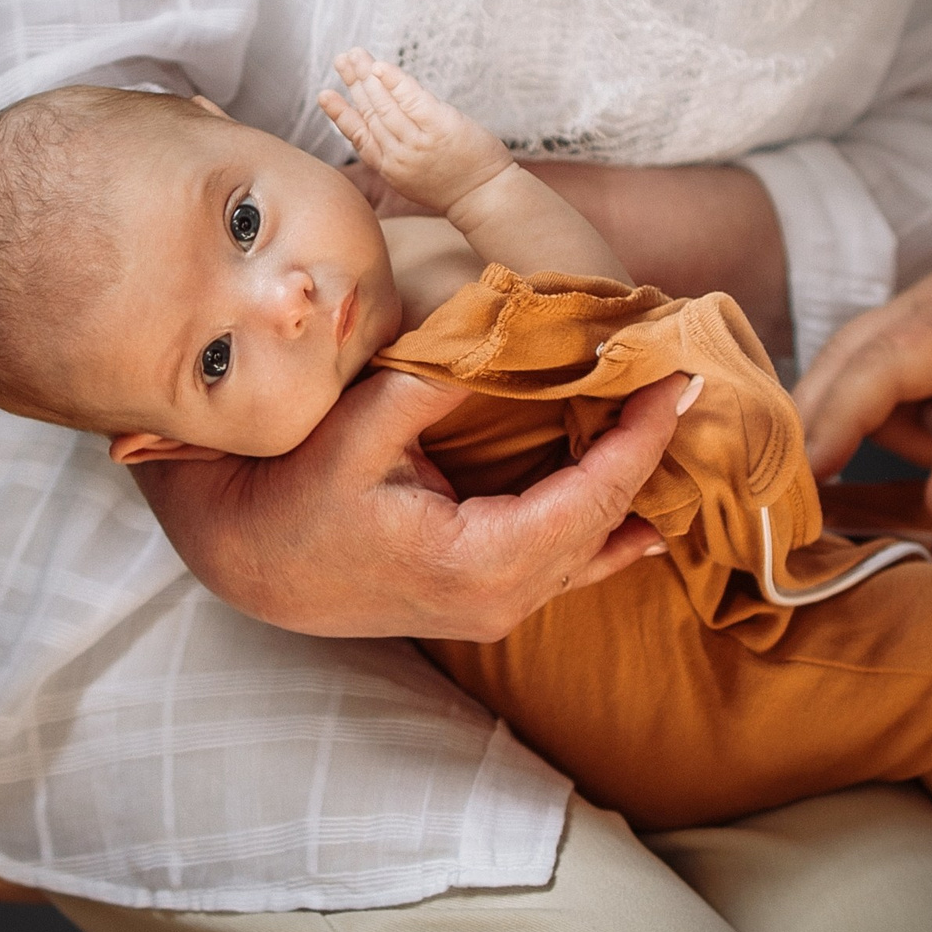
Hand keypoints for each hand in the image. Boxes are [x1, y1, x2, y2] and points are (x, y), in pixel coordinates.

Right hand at [132, 368, 686, 641]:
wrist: (247, 560)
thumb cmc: (292, 490)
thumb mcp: (362, 424)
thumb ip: (441, 377)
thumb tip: (514, 320)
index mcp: (476, 559)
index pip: (592, 493)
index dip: (641, 434)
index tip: (679, 378)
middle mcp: (497, 599)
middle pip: (604, 523)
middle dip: (646, 453)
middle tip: (684, 383)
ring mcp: (491, 611)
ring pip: (591, 550)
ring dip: (628, 488)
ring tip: (668, 426)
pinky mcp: (480, 605)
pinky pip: (565, 571)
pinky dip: (606, 536)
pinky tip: (646, 520)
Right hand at [317, 48, 515, 218]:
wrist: (485, 198)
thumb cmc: (456, 188)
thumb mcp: (415, 180)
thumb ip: (399, 154)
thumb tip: (386, 128)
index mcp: (390, 168)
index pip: (359, 136)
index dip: (340, 114)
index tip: (324, 95)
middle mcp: (398, 154)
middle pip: (369, 112)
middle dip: (354, 82)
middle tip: (343, 59)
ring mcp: (418, 141)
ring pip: (384, 103)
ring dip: (367, 75)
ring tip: (356, 55)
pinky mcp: (439, 126)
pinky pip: (411, 99)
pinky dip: (394, 81)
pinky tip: (381, 67)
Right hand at [792, 245, 931, 518]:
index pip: (878, 367)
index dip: (835, 422)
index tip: (805, 477)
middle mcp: (929, 300)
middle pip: (840, 361)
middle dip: (820, 423)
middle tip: (811, 495)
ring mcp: (919, 308)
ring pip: (853, 371)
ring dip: (880, 424)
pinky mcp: (920, 327)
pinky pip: (877, 374)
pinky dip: (894, 413)